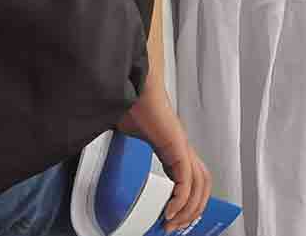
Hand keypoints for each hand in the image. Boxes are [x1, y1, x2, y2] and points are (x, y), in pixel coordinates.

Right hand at [117, 89, 212, 231]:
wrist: (134, 84)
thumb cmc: (131, 104)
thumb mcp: (128, 135)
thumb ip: (126, 150)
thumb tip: (103, 160)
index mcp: (174, 148)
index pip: (191, 179)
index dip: (186, 200)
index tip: (170, 217)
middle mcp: (183, 148)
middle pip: (202, 184)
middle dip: (191, 210)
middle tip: (173, 227)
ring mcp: (183, 146)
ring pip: (198, 185)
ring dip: (188, 209)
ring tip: (172, 224)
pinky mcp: (178, 145)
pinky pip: (186, 179)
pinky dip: (182, 198)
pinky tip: (171, 210)